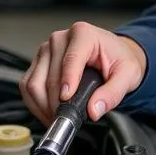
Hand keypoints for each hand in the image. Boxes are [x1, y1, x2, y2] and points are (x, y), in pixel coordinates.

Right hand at [19, 22, 147, 125]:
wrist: (113, 55)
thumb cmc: (118, 60)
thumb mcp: (128, 75)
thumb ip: (113, 93)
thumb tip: (94, 109)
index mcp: (83, 34)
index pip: (70, 59)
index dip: (67, 82)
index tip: (66, 99)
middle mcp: (61, 39)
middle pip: (50, 75)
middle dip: (56, 103)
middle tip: (67, 119)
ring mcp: (46, 50)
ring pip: (34, 82)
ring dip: (43, 105)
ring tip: (58, 118)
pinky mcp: (38, 62)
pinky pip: (27, 85)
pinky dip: (35, 103)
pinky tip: (48, 112)